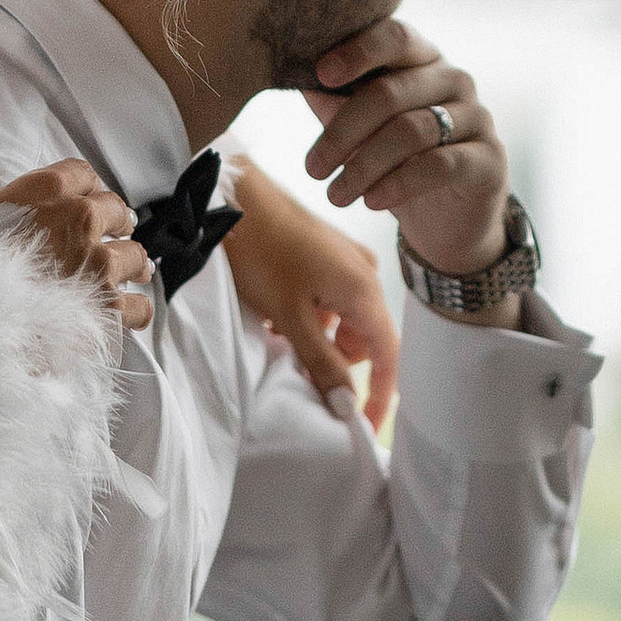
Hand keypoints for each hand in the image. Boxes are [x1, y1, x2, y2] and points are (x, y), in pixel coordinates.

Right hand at [0, 142, 152, 329]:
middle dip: (114, 221)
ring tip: (129, 270)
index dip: (84, 185)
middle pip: (115, 209)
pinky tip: (128, 311)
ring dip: (132, 262)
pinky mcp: (109, 309)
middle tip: (110, 232)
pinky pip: (139, 305)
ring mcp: (98, 265)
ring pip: (135, 255)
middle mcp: (79, 222)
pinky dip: (136, 309)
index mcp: (44, 194)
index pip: (82, 173)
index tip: (84, 197)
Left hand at [223, 156, 401, 429]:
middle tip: (296, 367)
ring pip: (341, 320)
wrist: (233, 193)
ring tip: (276, 335)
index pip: (387, 356)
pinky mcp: (324, 252)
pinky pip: (326, 298)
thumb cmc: (262, 252)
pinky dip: (307, 315)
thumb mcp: (290, 316)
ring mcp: (344, 259)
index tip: (360, 426)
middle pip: (363, 339)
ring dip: (316, 337)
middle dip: (335, 360)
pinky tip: (274, 314)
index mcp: (365, 289)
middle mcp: (364, 273)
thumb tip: (348, 408)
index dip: (377, 395)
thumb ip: (322, 363)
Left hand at [301, 20, 514, 286]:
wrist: (447, 220)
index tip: (321, 74)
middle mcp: (453, 79)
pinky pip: (439, 165)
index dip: (357, 51)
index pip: (394, 37)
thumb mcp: (358, 127)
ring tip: (335, 195)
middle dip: (342, 133)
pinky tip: (373, 202)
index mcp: (421, 59)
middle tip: (312, 169)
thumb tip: (290, 73)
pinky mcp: (489, 158)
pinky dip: (399, 184)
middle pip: (390, 93)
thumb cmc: (394, 160)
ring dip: (363, 167)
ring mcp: (477, 116)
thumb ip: (331, 98)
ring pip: (411, 132)